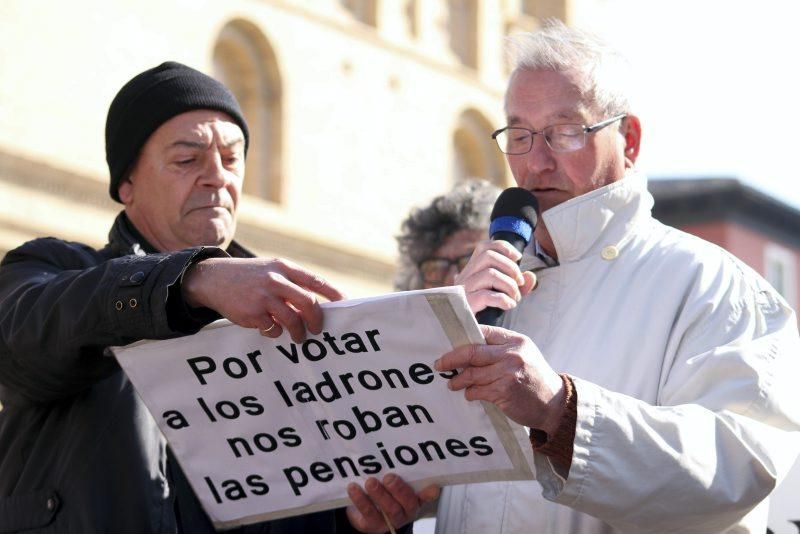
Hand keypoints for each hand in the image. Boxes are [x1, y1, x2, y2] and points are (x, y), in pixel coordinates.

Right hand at [181, 257, 344, 341]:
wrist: (213, 278)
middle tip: (318, 329)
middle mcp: (276, 280)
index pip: (315, 281)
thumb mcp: (271, 270)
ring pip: (293, 319)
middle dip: (317, 319)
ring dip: (299, 332)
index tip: (345, 304)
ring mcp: (264, 297)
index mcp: (284, 267)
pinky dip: (275, 332)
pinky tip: (270, 329)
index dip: (334, 293)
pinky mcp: (252, 313)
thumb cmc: (249, 276)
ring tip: (299, 337)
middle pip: (309, 302)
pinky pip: (273, 329)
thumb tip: (315, 308)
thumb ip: (291, 284)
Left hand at [346, 474, 439, 532]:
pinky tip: (354, 488)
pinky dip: (360, 500)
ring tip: (370, 482)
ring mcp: (390, 520)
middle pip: (408, 503)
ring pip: (389, 510)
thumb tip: (402, 449)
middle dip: (399, 490)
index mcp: (415, 498)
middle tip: (389, 477)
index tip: (433, 487)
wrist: (364, 511)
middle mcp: (405, 511)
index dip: (430, 493)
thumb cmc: (384, 490)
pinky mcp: (373, 524)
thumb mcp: (393, 481)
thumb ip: (400, 471)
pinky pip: (368, 513)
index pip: (426, 496)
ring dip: (379, 495)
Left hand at [434, 325, 563, 432]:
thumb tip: (467, 348)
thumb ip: (500, 349)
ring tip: (452, 383)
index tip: (449, 345)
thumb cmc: (534, 378)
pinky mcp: (504, 392)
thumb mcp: (523, 354)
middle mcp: (512, 354)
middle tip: (440, 364)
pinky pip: (478, 390)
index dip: (463, 338)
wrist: (554, 403)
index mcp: (515, 340)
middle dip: (451, 358)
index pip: (483, 332)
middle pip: (472, 351)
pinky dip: (470, 393)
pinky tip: (469, 394)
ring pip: (472, 373)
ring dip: (459, 380)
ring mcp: (508, 373)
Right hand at [454, 240, 535, 313]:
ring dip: (509, 285)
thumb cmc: (486, 313)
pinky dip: (503, 299)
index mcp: (472, 271)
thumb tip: (531, 276)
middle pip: (488, 256)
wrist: (466, 335)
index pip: (484, 247)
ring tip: (515, 298)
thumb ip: (519, 285)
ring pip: (489, 273)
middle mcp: (464, 277)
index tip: (518, 257)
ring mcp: (463, 290)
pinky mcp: (466, 304)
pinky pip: (486, 295)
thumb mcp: (505, 295)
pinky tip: (509, 305)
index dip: (503, 247)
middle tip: (520, 283)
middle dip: (511, 267)